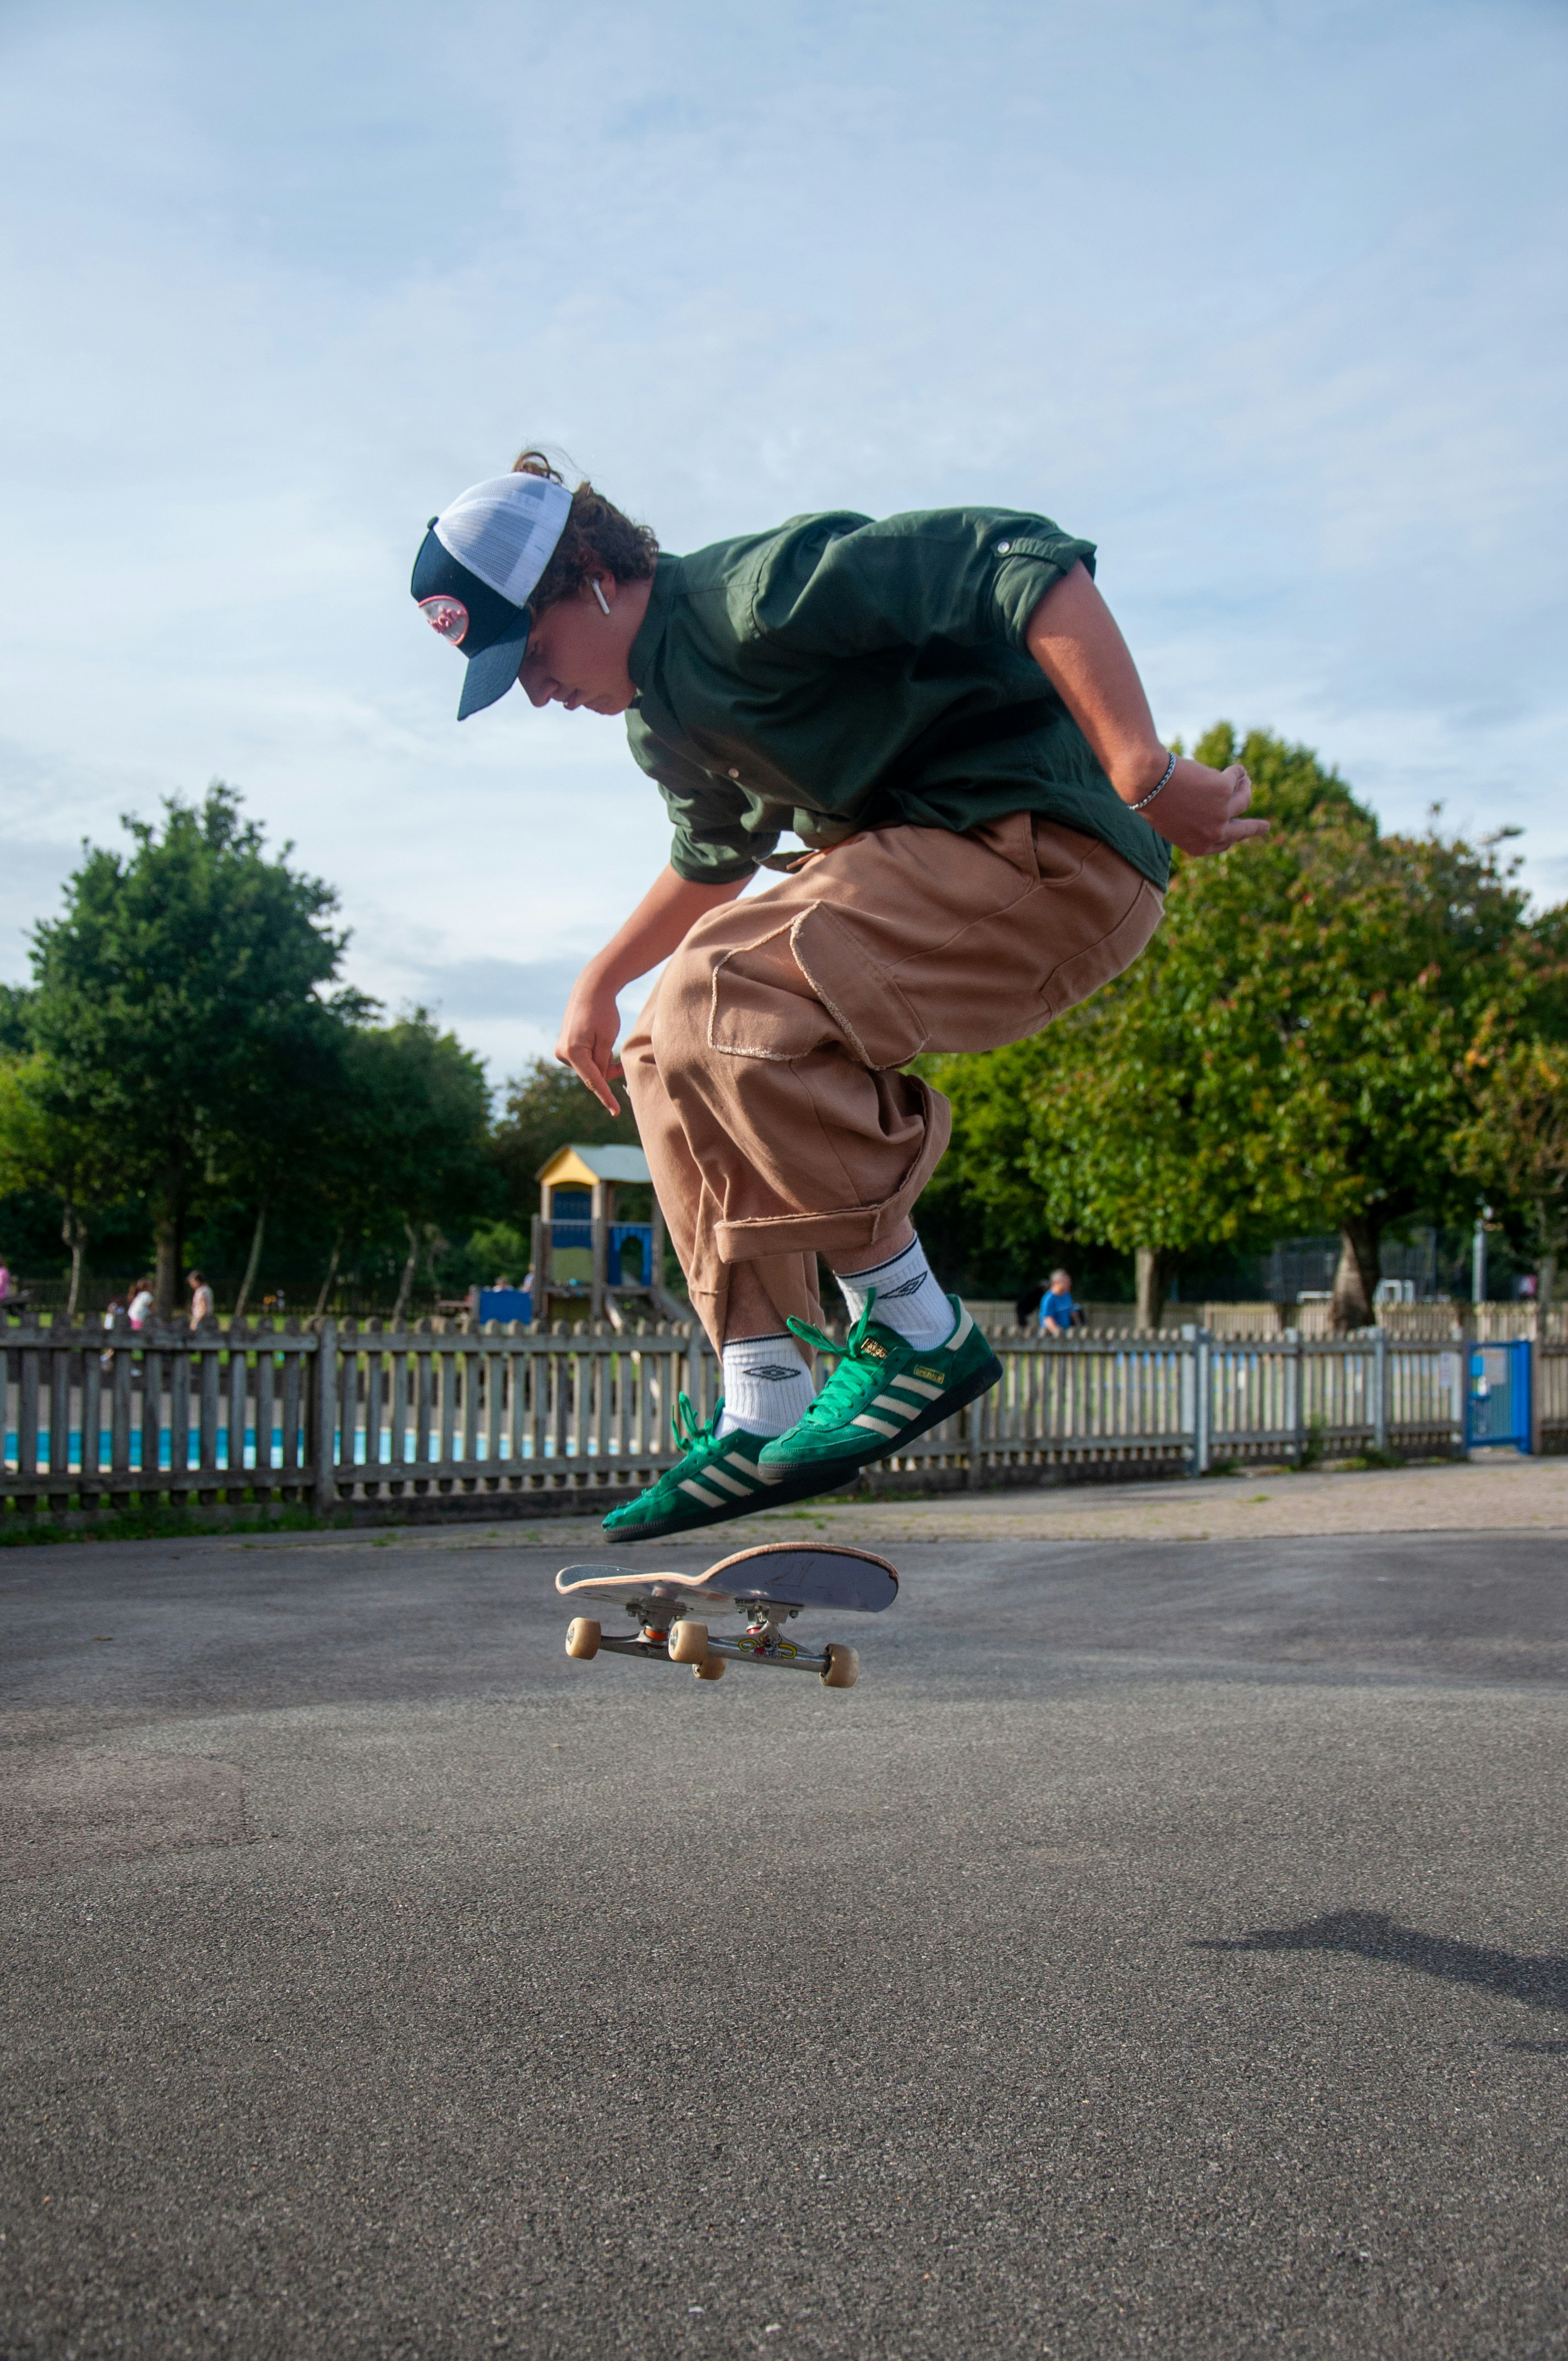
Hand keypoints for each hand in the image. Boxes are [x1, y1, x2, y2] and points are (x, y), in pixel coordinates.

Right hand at [555, 966, 623, 1114]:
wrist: (590, 990)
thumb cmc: (603, 1012)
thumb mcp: (608, 1038)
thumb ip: (603, 1063)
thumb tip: (600, 1080)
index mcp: (573, 1051)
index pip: (593, 1081)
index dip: (606, 1097)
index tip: (616, 1112)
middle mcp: (563, 1053)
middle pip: (591, 1074)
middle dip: (606, 1069)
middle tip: (616, 1052)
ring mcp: (561, 1051)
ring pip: (589, 1068)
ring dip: (601, 1061)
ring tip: (604, 1038)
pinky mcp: (564, 1049)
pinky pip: (584, 1061)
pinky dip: (595, 1057)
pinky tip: (597, 1040)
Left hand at [1147, 760, 1269, 857]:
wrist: (1147, 782)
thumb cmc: (1152, 799)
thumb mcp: (1172, 821)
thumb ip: (1192, 823)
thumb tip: (1210, 811)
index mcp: (1198, 846)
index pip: (1223, 844)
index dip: (1231, 836)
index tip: (1238, 832)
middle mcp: (1213, 834)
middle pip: (1242, 831)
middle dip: (1256, 828)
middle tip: (1265, 827)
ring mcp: (1221, 813)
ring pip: (1244, 800)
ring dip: (1246, 787)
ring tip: (1244, 779)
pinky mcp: (1225, 790)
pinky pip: (1237, 777)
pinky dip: (1238, 772)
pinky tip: (1237, 769)